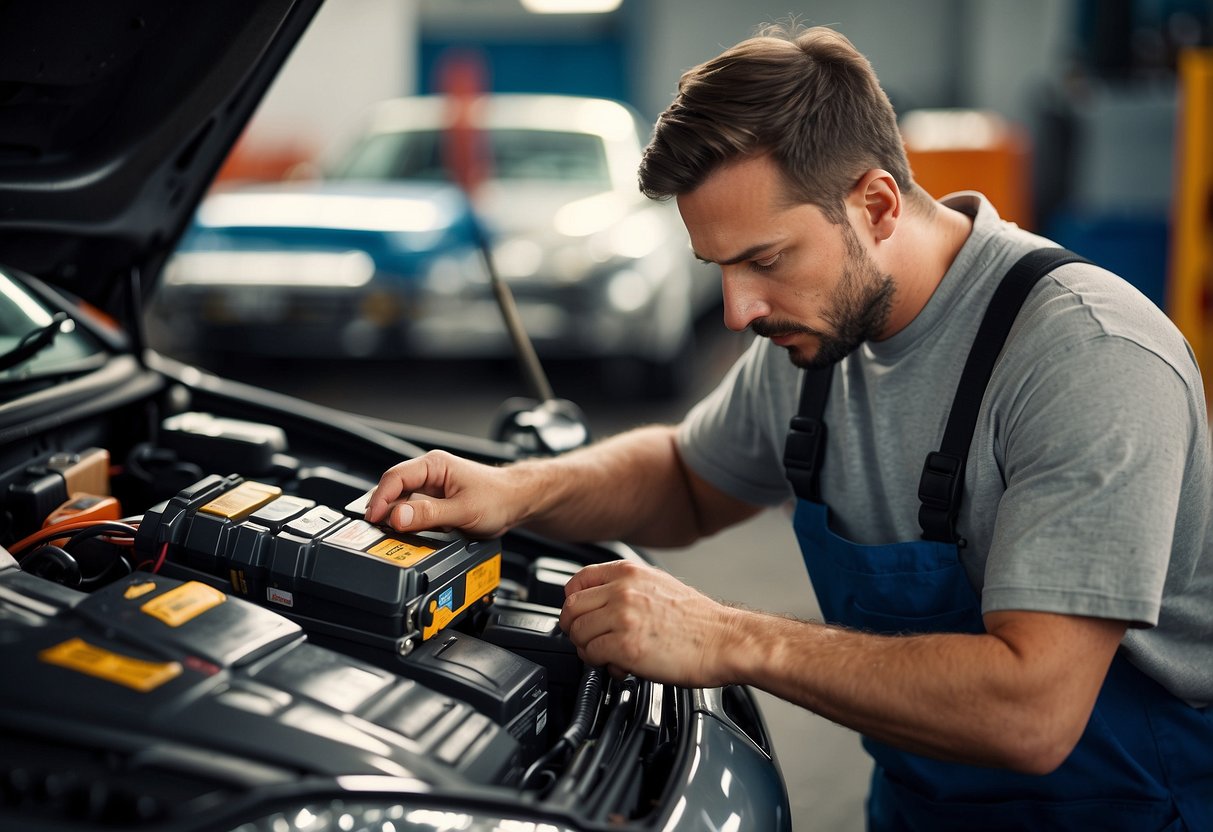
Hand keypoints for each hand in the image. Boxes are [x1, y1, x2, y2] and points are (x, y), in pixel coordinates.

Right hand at [364, 450, 522, 536]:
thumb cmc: (498, 498)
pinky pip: (413, 510)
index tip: (373, 519)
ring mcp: (431, 487)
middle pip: (394, 489)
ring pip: (402, 501)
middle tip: (378, 530)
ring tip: (393, 534)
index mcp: (434, 465)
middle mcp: (430, 472)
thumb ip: (429, 514)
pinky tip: (410, 533)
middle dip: (384, 509)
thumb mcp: (463, 510)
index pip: (395, 478)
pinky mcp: (435, 501)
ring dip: (396, 517)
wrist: (516, 501)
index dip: (380, 499)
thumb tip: (398, 518)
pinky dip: (408, 522)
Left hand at [559, 560, 740, 686]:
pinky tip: (618, 665)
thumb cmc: (699, 620)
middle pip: (572, 608)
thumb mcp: (659, 585)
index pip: (578, 580)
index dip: (572, 602)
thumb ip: (627, 587)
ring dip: (587, 649)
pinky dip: (600, 664)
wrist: (724, 641)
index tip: (577, 615)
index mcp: (630, 572)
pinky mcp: (626, 646)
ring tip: (606, 655)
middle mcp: (623, 590)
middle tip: (588, 641)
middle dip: (574, 628)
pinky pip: (591, 655)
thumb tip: (600, 600)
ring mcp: (623, 618)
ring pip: (577, 632)